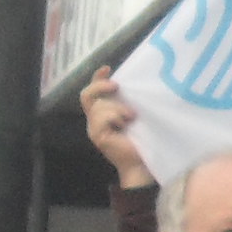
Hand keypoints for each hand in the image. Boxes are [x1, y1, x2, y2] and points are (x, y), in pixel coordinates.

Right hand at [81, 66, 153, 190]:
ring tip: (131, 116)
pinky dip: (115, 117)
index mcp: (103, 114)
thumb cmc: (144, 139)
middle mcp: (95, 120)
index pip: (93, 92)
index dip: (97, 78)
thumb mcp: (137, 115)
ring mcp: (94, 129)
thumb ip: (129, 102)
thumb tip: (136, 84)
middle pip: (87, 95)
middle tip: (117, 86)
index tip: (108, 68)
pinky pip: (102, 117)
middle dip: (100, 86)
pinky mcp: (98, 136)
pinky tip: (126, 124)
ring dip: (117, 108)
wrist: (143, 163)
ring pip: (98, 106)